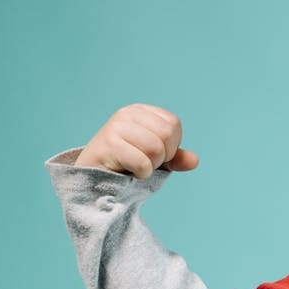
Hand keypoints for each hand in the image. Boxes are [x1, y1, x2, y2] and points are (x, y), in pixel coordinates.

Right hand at [76, 104, 198, 178]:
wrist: (93, 177)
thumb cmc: (126, 164)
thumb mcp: (156, 158)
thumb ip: (176, 157)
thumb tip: (194, 161)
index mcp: (140, 111)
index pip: (174, 124)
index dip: (171, 144)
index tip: (153, 153)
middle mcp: (127, 114)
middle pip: (168, 134)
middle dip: (162, 155)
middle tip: (144, 161)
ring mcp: (116, 127)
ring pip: (156, 149)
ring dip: (151, 165)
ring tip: (135, 165)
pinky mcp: (108, 143)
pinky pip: (143, 163)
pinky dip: (141, 173)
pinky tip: (127, 171)